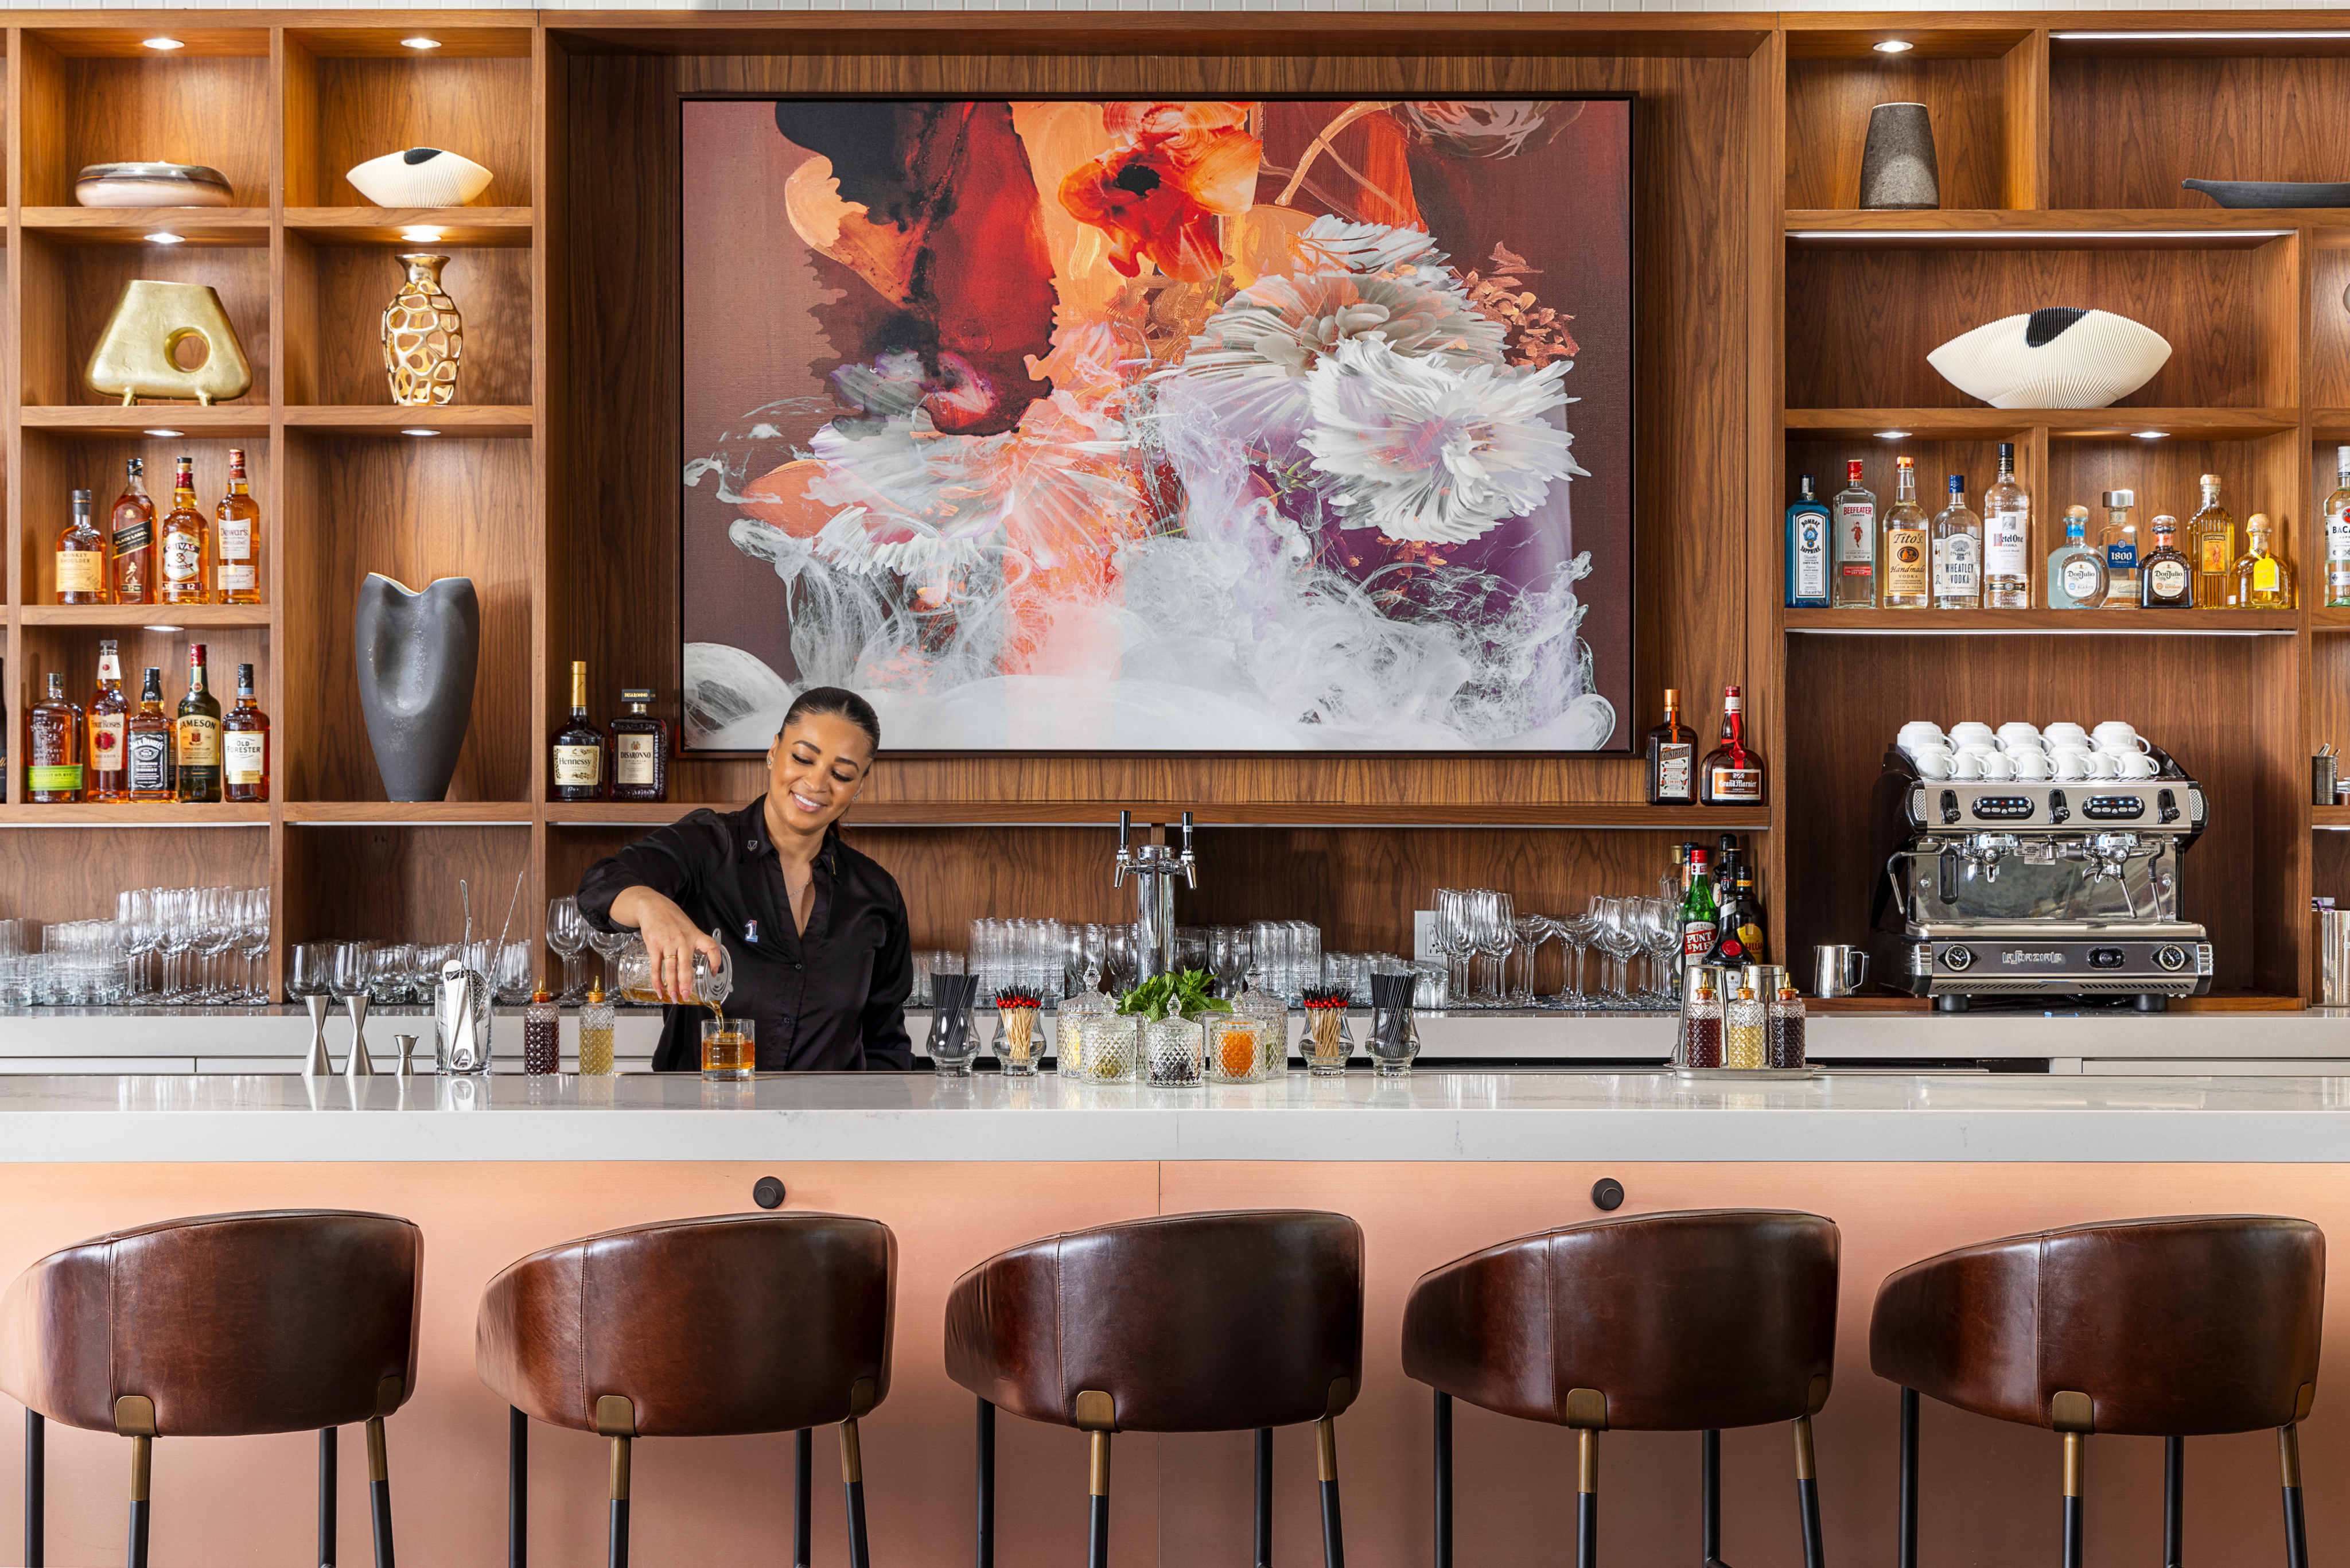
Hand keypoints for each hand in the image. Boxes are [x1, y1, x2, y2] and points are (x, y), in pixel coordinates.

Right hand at [609, 887, 722, 1003]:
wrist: (653, 906)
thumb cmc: (673, 919)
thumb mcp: (689, 927)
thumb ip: (696, 942)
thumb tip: (705, 960)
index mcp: (695, 935)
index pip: (711, 947)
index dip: (716, 960)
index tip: (714, 972)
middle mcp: (682, 940)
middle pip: (686, 964)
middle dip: (686, 982)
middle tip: (687, 995)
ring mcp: (667, 943)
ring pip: (670, 968)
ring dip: (671, 985)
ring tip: (674, 997)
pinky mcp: (654, 946)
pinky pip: (656, 966)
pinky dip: (657, 980)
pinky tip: (659, 989)